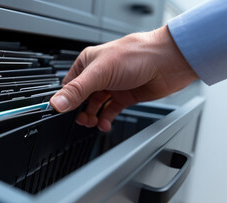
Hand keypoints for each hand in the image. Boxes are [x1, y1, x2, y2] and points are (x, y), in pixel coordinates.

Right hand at [49, 25, 198, 130]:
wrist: (169, 62)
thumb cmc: (137, 55)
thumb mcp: (100, 73)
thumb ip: (77, 91)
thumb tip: (57, 103)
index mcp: (88, 63)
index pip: (69, 85)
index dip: (65, 99)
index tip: (63, 112)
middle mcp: (99, 74)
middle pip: (81, 98)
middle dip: (80, 111)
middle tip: (82, 120)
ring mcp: (113, 86)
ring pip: (96, 106)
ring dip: (92, 117)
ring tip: (92, 123)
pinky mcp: (125, 96)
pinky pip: (110, 111)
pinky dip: (106, 119)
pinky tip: (104, 124)